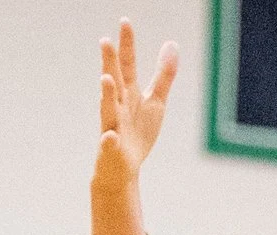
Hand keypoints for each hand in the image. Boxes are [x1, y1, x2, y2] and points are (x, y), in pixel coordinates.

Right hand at [94, 20, 177, 192]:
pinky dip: (109, 141)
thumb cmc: (137, 134)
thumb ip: (163, 74)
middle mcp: (117, 107)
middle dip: (109, 62)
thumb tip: (172, 44)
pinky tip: (110, 136)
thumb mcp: (155, 102)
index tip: (125, 21)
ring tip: (105, 79)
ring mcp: (112, 127)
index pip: (127, 65)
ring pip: (107, 110)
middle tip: (105, 41)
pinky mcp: (112, 150)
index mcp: (128, 94)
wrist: (122, 170)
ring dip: (106, 95)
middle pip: (114, 81)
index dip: (127, 45)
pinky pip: (109, 145)